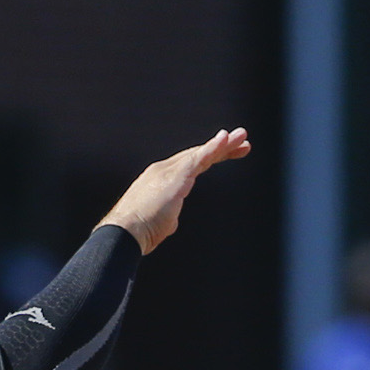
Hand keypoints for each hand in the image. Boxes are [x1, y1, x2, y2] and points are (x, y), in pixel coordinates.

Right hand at [99, 128, 253, 253]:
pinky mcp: (175, 176)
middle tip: (243, 141)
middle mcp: (164, 170)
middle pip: (198, 154)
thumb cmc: (139, 233)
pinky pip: (198, 158)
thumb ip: (169, 215)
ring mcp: (169, 171)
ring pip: (201, 153)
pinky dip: (213, 148)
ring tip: (243, 137)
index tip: (228, 153)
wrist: (125, 233)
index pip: (190, 164)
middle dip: (222, 147)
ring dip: (224, 144)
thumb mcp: (159, 221)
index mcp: (160, 179)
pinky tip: (225, 140)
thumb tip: (172, 219)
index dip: (210, 156)